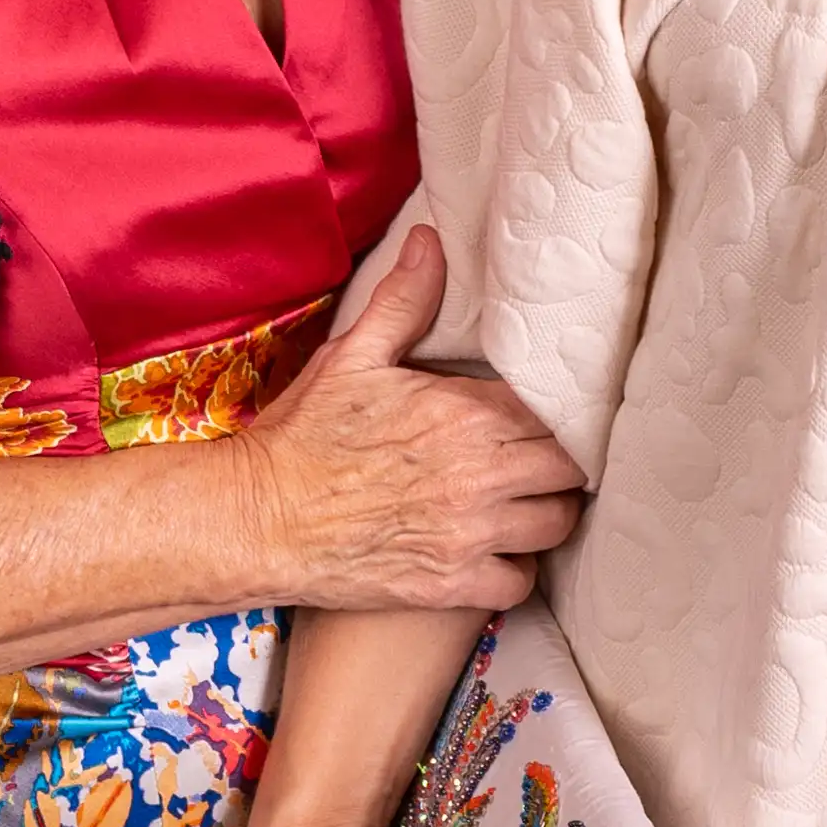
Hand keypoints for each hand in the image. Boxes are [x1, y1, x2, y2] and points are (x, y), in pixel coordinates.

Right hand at [222, 234, 585, 615]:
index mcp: (466, 415)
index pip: (554, 412)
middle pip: (570, 470)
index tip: (542, 416)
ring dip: (546, 513)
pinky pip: (520, 583)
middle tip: (540, 459)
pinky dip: (515, 569)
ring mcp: (469, 535)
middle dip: (561, 463)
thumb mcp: (351, 357)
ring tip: (525, 503)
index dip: (555, 413)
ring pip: (556, 526)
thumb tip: (430, 241)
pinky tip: (496, 552)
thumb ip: (403, 301)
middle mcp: (481, 476)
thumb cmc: (302, 436)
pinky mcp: (451, 585)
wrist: (257, 519)